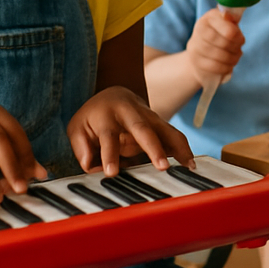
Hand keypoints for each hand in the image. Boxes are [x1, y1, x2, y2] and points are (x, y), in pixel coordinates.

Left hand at [68, 86, 195, 175]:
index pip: (108, 135)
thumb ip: (81, 147)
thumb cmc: (93, 117)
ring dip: (178, 146)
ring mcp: (148, 116)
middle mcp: (130, 113)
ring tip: (188, 165)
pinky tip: (191, 163)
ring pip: (165, 129)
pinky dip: (183, 148)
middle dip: (153, 147)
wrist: (114, 95)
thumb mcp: (77, 128)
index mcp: (107, 114)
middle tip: (162, 167)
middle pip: (143, 129)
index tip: (112, 173)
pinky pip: (173, 135)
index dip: (110, 154)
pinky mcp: (159, 123)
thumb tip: (90, 164)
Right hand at [186, 8, 244, 84]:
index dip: (236, 34)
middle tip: (239, 50)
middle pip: (221, 41)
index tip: (241, 40)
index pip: (225, 26)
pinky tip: (229, 66)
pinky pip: (213, 66)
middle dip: (234, 48)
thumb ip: (232, 20)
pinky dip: (225, 67)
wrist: (201, 53)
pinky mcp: (195, 61)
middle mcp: (199, 29)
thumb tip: (234, 17)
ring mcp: (195, 46)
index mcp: (209, 17)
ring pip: (217, 54)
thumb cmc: (220, 36)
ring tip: (235, 58)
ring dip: (231, 58)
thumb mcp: (227, 25)